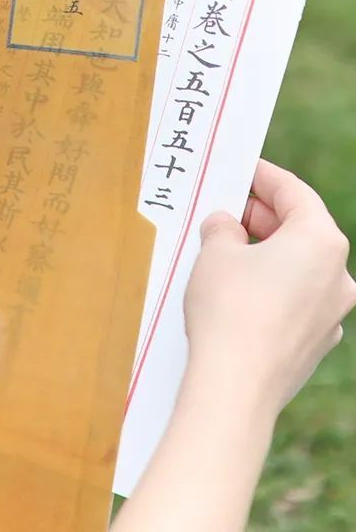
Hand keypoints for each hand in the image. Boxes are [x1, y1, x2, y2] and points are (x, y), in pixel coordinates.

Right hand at [185, 159, 355, 413]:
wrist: (235, 386)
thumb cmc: (229, 308)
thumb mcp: (215, 251)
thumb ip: (223, 227)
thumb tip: (226, 224)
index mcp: (321, 242)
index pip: (294, 192)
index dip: (263, 176)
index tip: (242, 168)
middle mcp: (338, 275)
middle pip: (300, 229)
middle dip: (260, 216)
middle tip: (224, 207)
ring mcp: (331, 313)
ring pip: (297, 267)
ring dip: (264, 253)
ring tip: (222, 250)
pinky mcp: (315, 342)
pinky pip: (292, 300)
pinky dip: (268, 286)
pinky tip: (234, 291)